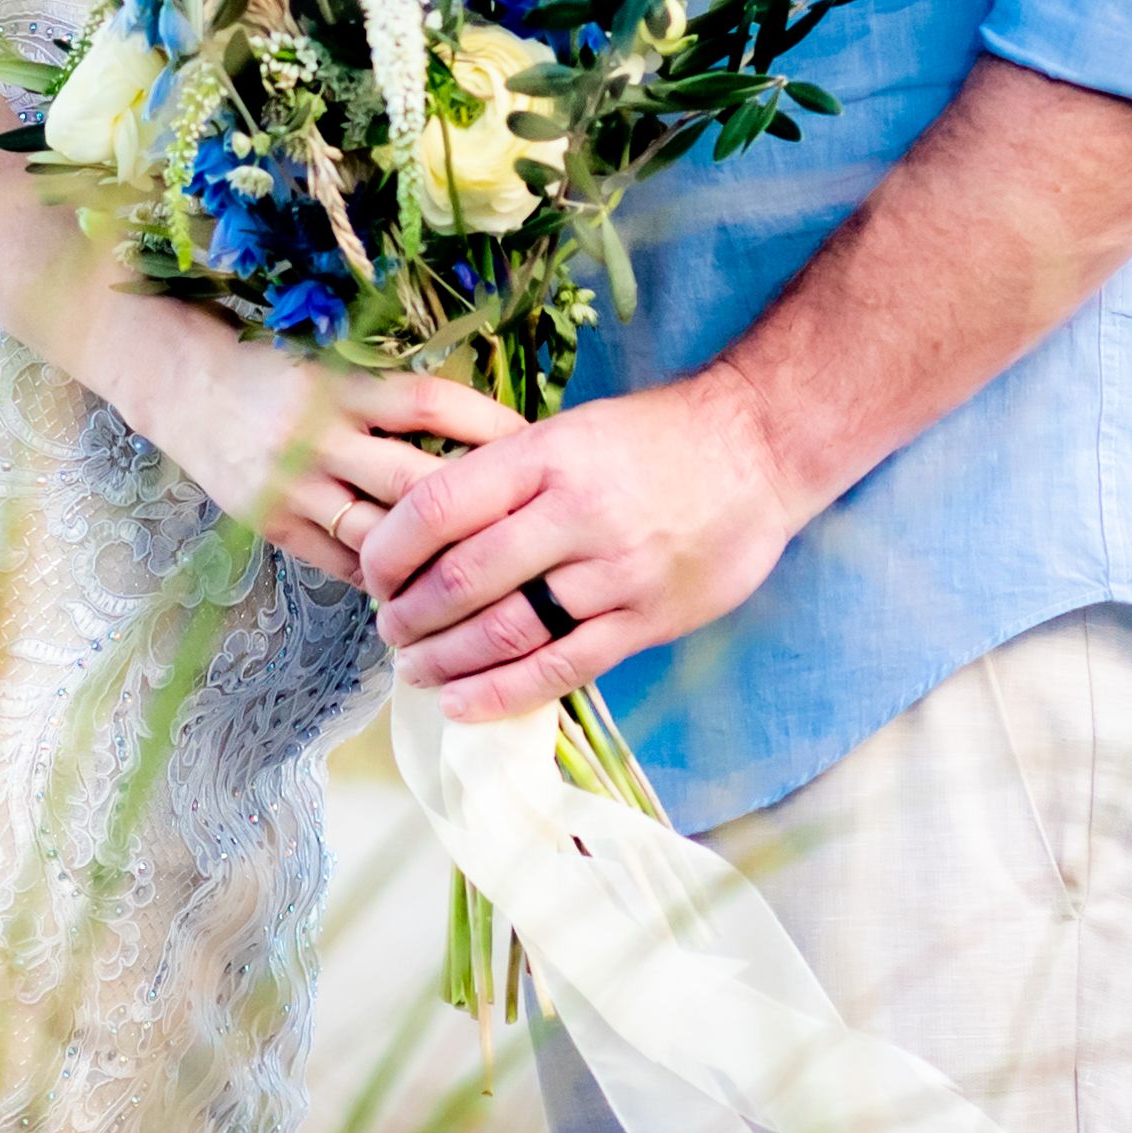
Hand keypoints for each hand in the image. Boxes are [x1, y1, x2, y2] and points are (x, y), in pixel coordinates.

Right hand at [90, 302, 516, 586]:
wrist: (180, 384)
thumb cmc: (274, 370)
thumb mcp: (334, 369)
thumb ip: (392, 403)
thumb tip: (482, 440)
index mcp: (341, 388)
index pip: (430, 405)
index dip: (488, 424)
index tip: (537, 441)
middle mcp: (318, 438)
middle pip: (413, 484)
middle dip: (472, 508)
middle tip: (528, 522)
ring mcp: (292, 488)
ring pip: (380, 536)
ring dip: (432, 557)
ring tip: (485, 571)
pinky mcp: (272, 525)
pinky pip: (342, 563)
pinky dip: (386, 575)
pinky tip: (425, 584)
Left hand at [358, 370, 818, 719]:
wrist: (760, 447)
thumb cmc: (654, 436)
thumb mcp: (570, 430)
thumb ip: (505, 475)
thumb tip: (422, 524)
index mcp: (546, 455)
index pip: (439, 506)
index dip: (390, 550)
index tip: (371, 573)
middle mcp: (576, 512)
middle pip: (464, 578)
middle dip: (410, 614)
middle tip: (388, 628)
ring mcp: (615, 571)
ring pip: (508, 631)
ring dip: (447, 660)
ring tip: (415, 670)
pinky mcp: (649, 618)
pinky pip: (563, 667)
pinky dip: (504, 692)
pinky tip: (464, 702)